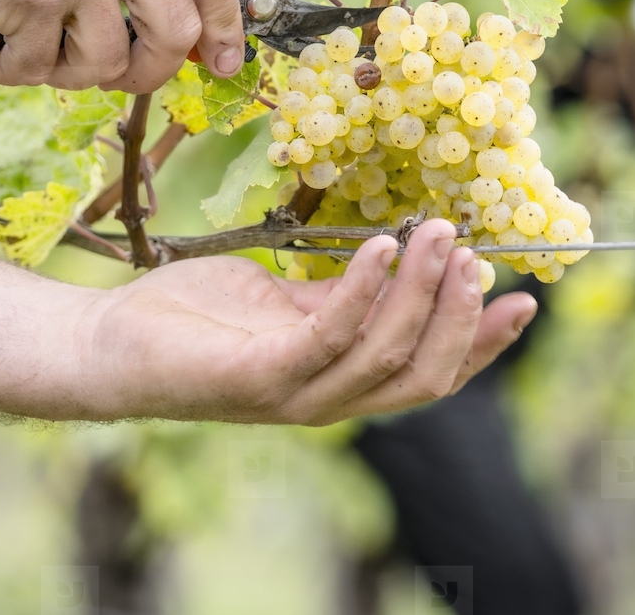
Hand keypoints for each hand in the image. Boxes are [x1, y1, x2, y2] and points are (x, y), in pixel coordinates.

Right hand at [0, 0, 245, 93]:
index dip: (228, 26)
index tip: (225, 61)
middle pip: (175, 35)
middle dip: (155, 70)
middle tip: (125, 73)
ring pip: (108, 63)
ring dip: (74, 71)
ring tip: (40, 47)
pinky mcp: (31, 2)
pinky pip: (41, 68)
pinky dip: (15, 70)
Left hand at [81, 220, 538, 423]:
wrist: (111, 343)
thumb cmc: (196, 318)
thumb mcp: (284, 301)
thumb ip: (341, 295)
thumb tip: (402, 261)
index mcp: (340, 382)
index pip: (429, 374)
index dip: (482, 344)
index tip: (523, 297)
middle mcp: (326, 400)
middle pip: (421, 374)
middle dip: (458, 314)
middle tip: (475, 253)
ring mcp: (293, 395)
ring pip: (383, 354)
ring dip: (419, 291)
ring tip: (439, 234)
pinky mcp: (257, 377)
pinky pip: (327, 333)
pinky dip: (363, 289)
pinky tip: (384, 244)